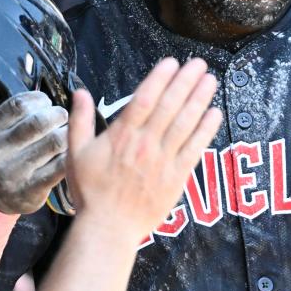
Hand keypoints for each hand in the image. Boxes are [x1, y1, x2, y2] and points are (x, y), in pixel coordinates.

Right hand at [0, 92, 68, 213]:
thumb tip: (48, 98)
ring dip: (68, 133)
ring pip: (54, 142)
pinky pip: (61, 165)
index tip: (47, 104)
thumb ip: (16, 112)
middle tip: (62, 117)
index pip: (20, 105)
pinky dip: (70, 154)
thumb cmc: (2, 154)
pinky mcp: (31, 189)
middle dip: (58, 115)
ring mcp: (12, 172)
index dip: (41, 100)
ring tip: (67, 133)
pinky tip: (69, 151)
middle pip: (39, 122)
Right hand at [65, 57, 221, 237]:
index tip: (172, 63)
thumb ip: (80, 121)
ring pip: (185, 123)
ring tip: (210, 81)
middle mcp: (145, 144)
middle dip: (186, 82)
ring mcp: (163, 160)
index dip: (159, 78)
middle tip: (199, 63)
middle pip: (170, 106)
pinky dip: (206, 130)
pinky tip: (215, 113)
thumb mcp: (76, 153)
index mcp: (121, 135)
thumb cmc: (90, 191)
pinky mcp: (177, 177)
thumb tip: (80, 92)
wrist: (108, 228)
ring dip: (199, 99)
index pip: (144, 99)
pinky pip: (195, 148)